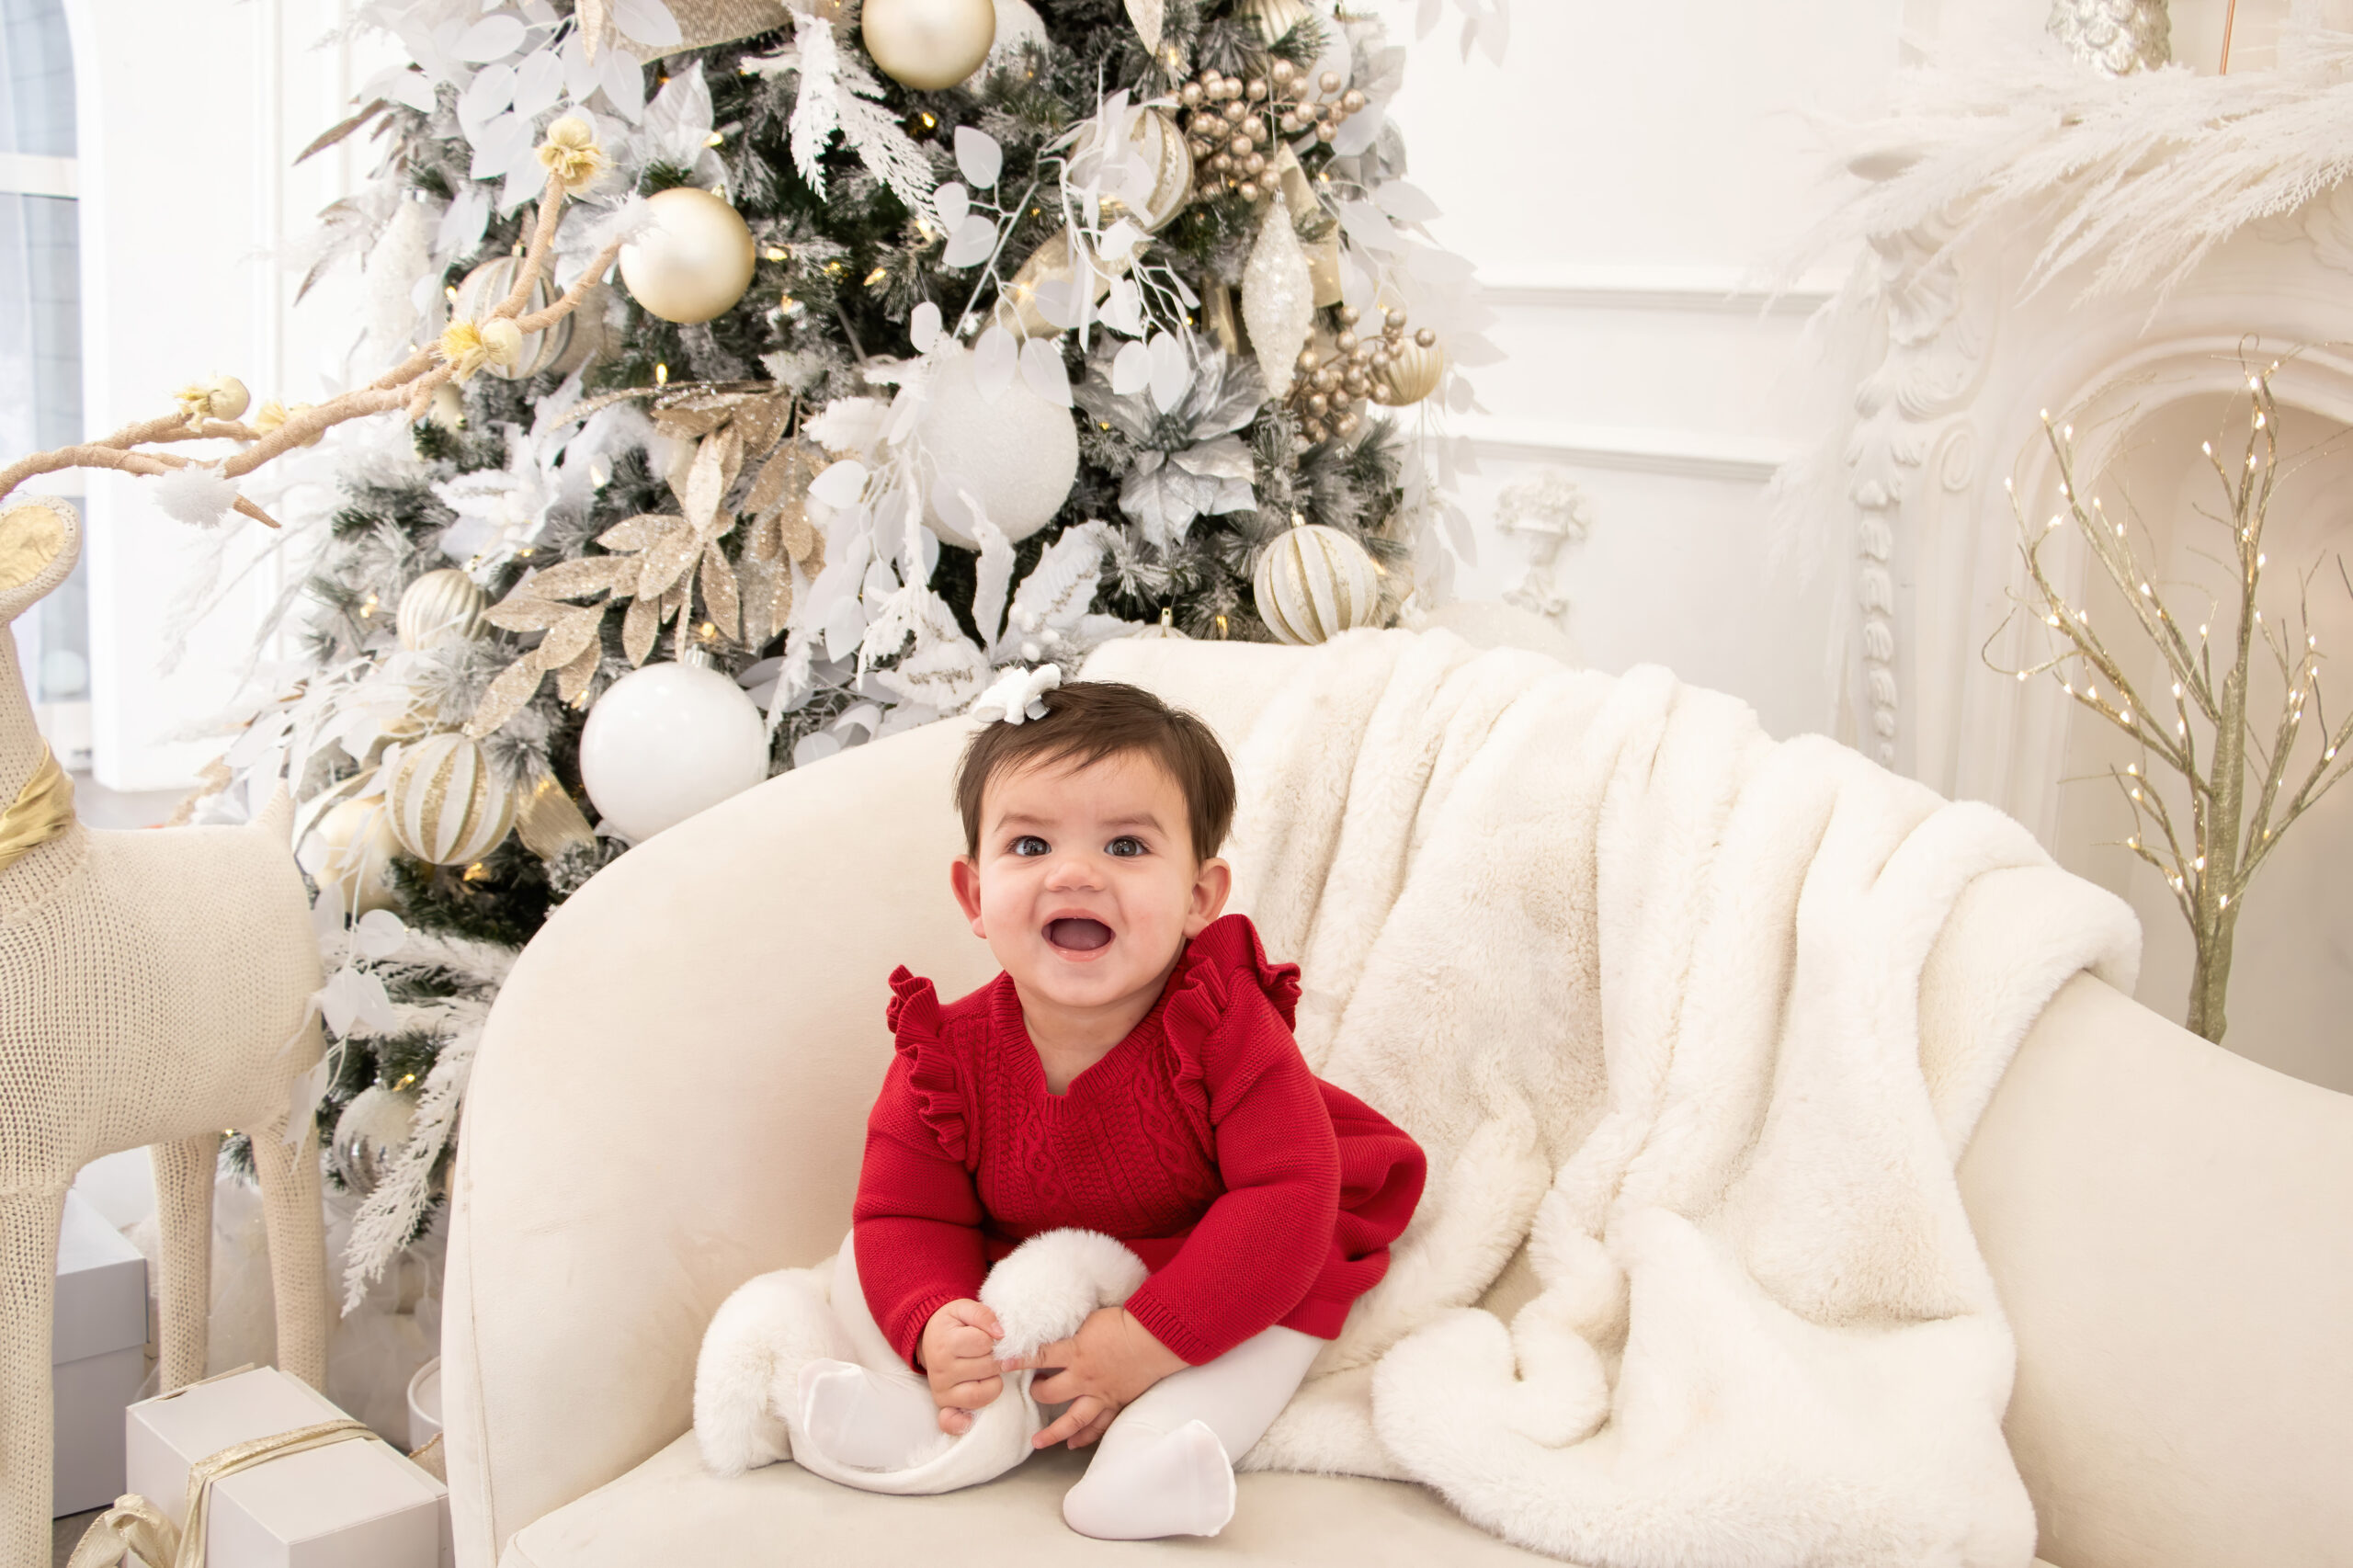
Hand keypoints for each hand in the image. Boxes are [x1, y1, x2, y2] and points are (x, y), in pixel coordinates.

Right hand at [919, 1299, 1004, 1435]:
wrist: (930, 1338)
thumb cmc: (953, 1325)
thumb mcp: (965, 1308)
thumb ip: (984, 1314)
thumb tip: (1001, 1334)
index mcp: (946, 1342)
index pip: (984, 1343)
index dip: (994, 1339)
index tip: (989, 1337)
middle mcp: (941, 1369)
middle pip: (987, 1368)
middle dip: (996, 1359)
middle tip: (990, 1354)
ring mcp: (941, 1389)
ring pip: (981, 1393)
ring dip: (993, 1381)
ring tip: (987, 1371)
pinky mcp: (943, 1404)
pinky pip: (952, 1420)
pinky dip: (962, 1422)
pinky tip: (971, 1418)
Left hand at [1000, 1306, 1187, 1449]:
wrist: (1156, 1337)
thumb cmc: (1125, 1322)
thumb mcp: (1091, 1318)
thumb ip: (1073, 1330)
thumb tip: (1056, 1327)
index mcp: (1075, 1352)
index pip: (1038, 1357)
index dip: (1017, 1360)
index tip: (1000, 1363)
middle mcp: (1084, 1377)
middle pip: (1050, 1393)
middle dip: (1037, 1392)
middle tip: (1032, 1388)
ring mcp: (1100, 1394)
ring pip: (1073, 1420)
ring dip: (1053, 1433)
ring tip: (1037, 1442)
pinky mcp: (1116, 1403)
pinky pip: (1099, 1425)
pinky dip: (1086, 1436)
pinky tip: (1073, 1444)